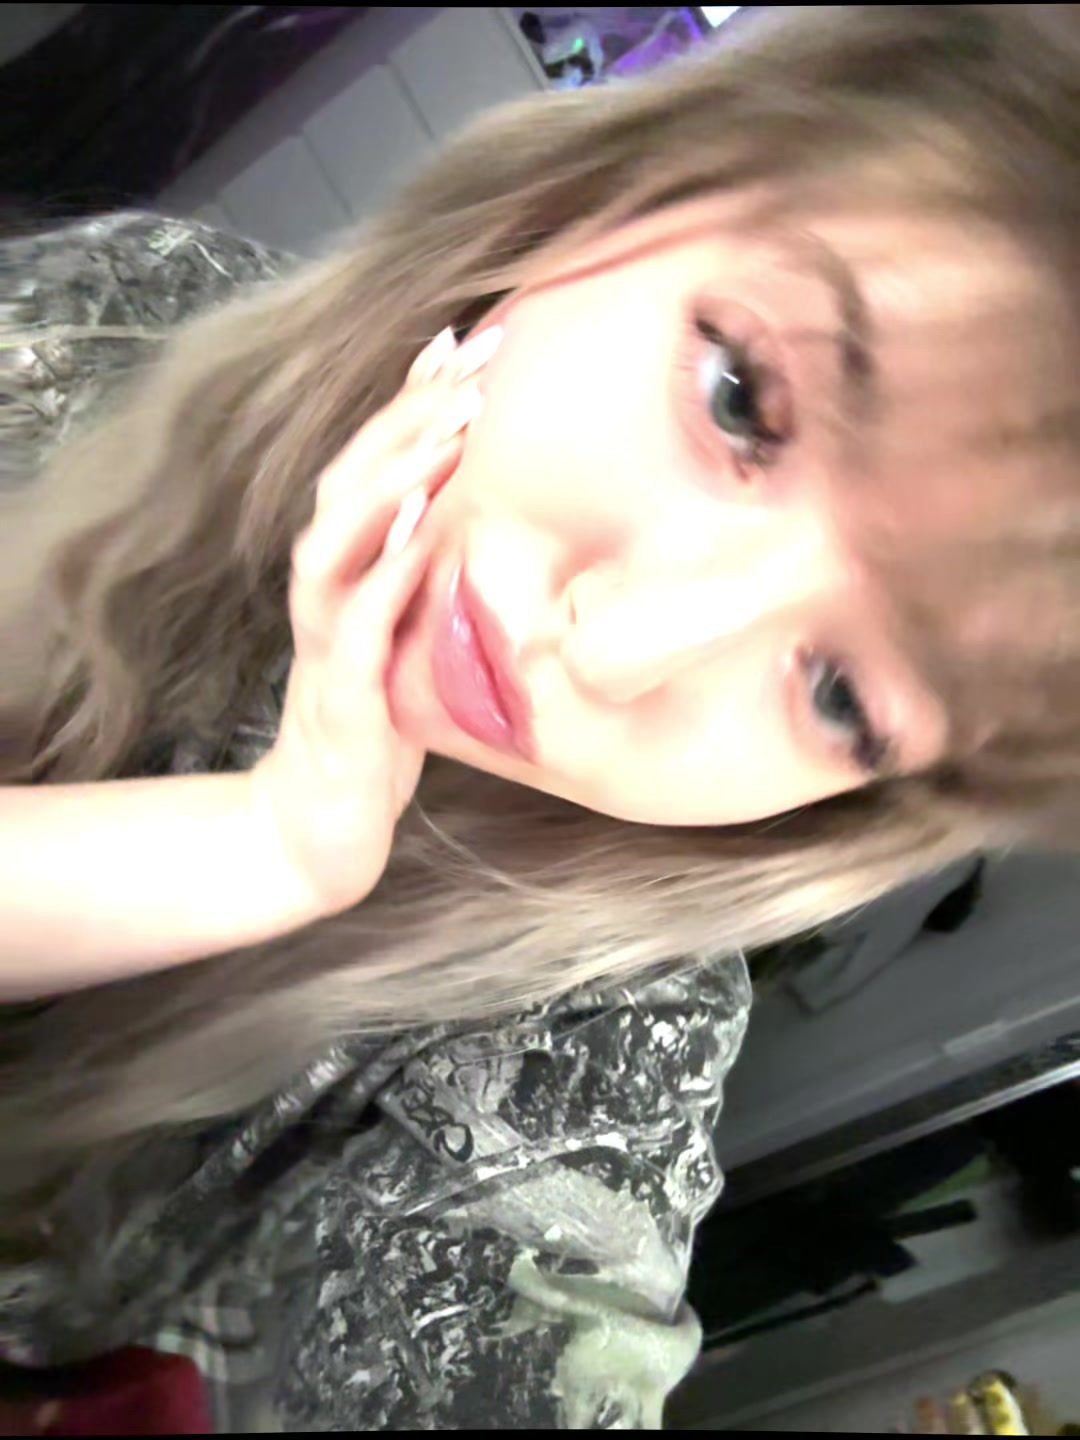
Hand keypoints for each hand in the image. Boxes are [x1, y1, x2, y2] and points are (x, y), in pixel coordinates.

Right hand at [251, 325, 499, 915]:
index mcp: (346, 574)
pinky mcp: (339, 698)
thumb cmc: (372, 726)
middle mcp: (325, 593)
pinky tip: (424, 537)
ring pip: (339, 542)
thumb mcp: (408, 638)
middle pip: (350, 484)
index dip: (409, 407)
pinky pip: (356, 628)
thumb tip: (483, 518)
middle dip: (406, 420)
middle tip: (469, 366)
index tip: (463, 348)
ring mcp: (324, 642)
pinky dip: (386, 578)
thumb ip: (427, 579)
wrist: (320, 824)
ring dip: (389, 483)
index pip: (372, 470)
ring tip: (446, 433)